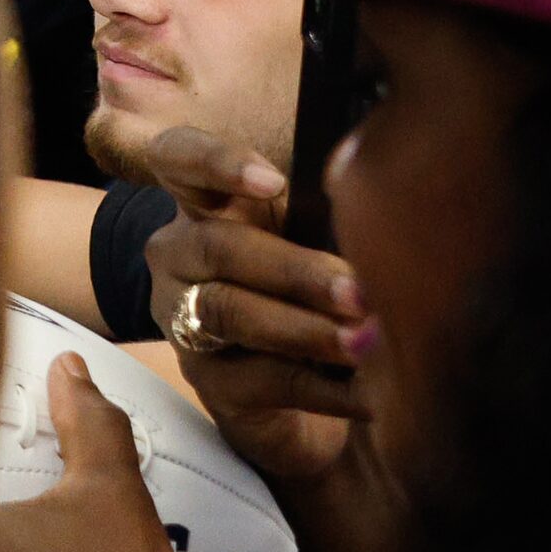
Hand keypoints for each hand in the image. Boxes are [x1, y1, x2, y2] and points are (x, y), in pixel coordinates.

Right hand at [143, 125, 365, 480]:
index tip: (273, 182)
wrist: (315, 383)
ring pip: (228, 312)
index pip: (178, 157)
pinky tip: (372, 394)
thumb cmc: (322, 288)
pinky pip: (260, 379)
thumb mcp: (321, 235)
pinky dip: (323, 387)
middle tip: (358, 292)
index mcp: (206, 202)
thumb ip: (332, 210)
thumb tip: (372, 197)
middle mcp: (181, 254)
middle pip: (216, 248)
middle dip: (293, 271)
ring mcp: (184, 317)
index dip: (214, 162)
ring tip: (366, 343)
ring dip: (304, 329)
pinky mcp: (209, 381)